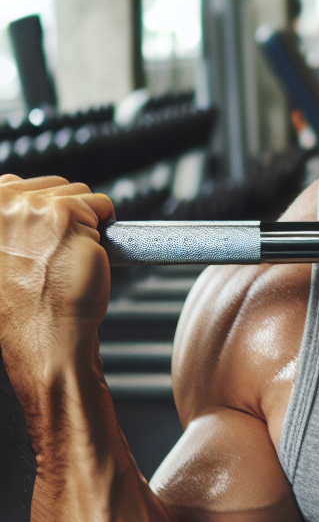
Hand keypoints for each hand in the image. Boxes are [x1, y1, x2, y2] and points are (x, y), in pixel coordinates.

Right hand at [0, 175, 113, 366]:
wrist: (44, 336)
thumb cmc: (26, 306)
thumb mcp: (2, 256)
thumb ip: (10, 224)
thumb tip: (29, 204)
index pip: (16, 185)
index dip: (41, 207)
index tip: (47, 229)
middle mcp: (0, 205)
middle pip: (51, 185)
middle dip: (65, 211)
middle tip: (60, 249)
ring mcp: (32, 208)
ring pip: (78, 192)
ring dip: (85, 219)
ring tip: (71, 253)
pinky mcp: (66, 215)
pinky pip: (102, 204)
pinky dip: (106, 223)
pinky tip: (89, 250)